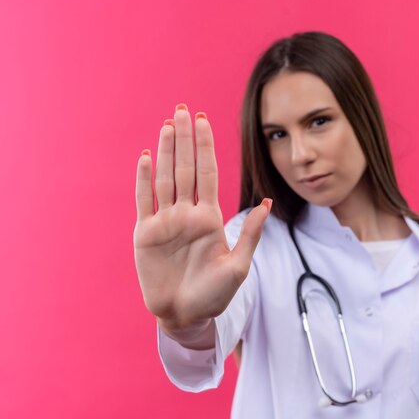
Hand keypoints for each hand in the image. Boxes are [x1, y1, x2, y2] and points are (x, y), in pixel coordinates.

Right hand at [133, 104, 270, 330]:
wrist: (185, 316)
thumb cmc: (214, 295)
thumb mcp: (238, 266)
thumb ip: (249, 234)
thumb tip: (267, 203)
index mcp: (209, 217)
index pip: (208, 174)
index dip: (205, 147)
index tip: (204, 121)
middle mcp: (187, 214)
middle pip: (186, 168)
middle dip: (185, 139)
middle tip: (183, 109)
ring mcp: (166, 221)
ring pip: (165, 178)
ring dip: (165, 151)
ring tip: (167, 124)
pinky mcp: (146, 234)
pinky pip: (144, 201)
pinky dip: (144, 179)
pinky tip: (145, 157)